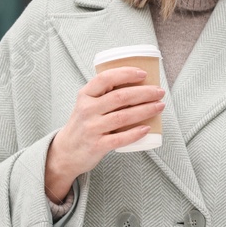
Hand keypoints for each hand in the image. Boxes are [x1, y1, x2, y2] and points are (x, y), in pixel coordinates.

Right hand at [44, 67, 164, 201]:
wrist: (66, 152)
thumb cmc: (83, 124)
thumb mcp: (87, 105)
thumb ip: (104, 94)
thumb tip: (137, 84)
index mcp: (85, 95)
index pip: (105, 78)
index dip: (126, 73)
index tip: (143, 73)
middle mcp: (87, 110)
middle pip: (120, 97)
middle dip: (144, 93)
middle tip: (159, 92)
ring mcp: (92, 128)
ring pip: (123, 116)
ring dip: (145, 110)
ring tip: (159, 106)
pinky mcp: (97, 145)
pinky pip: (120, 138)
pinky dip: (135, 133)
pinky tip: (147, 128)